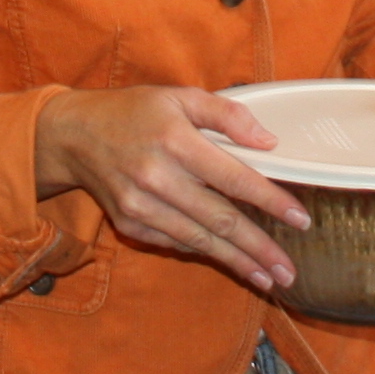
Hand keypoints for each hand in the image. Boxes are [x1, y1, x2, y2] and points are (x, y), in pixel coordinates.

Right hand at [34, 87, 308, 293]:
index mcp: (175, 141)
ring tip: (269, 277)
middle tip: (290, 270)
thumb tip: (268, 142)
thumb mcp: (180, 96)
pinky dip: (205, 253)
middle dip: (260, 249)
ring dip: (238, 262)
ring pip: (200, 241)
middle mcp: (157, 178)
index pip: (234, 178)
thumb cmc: (134, 112)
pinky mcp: (130, 224)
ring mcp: (140, 206)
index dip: (271, 202)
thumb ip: (227, 114)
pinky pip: (176, 244)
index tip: (300, 220)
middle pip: (220, 220)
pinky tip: (231, 261)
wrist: (74, 135)